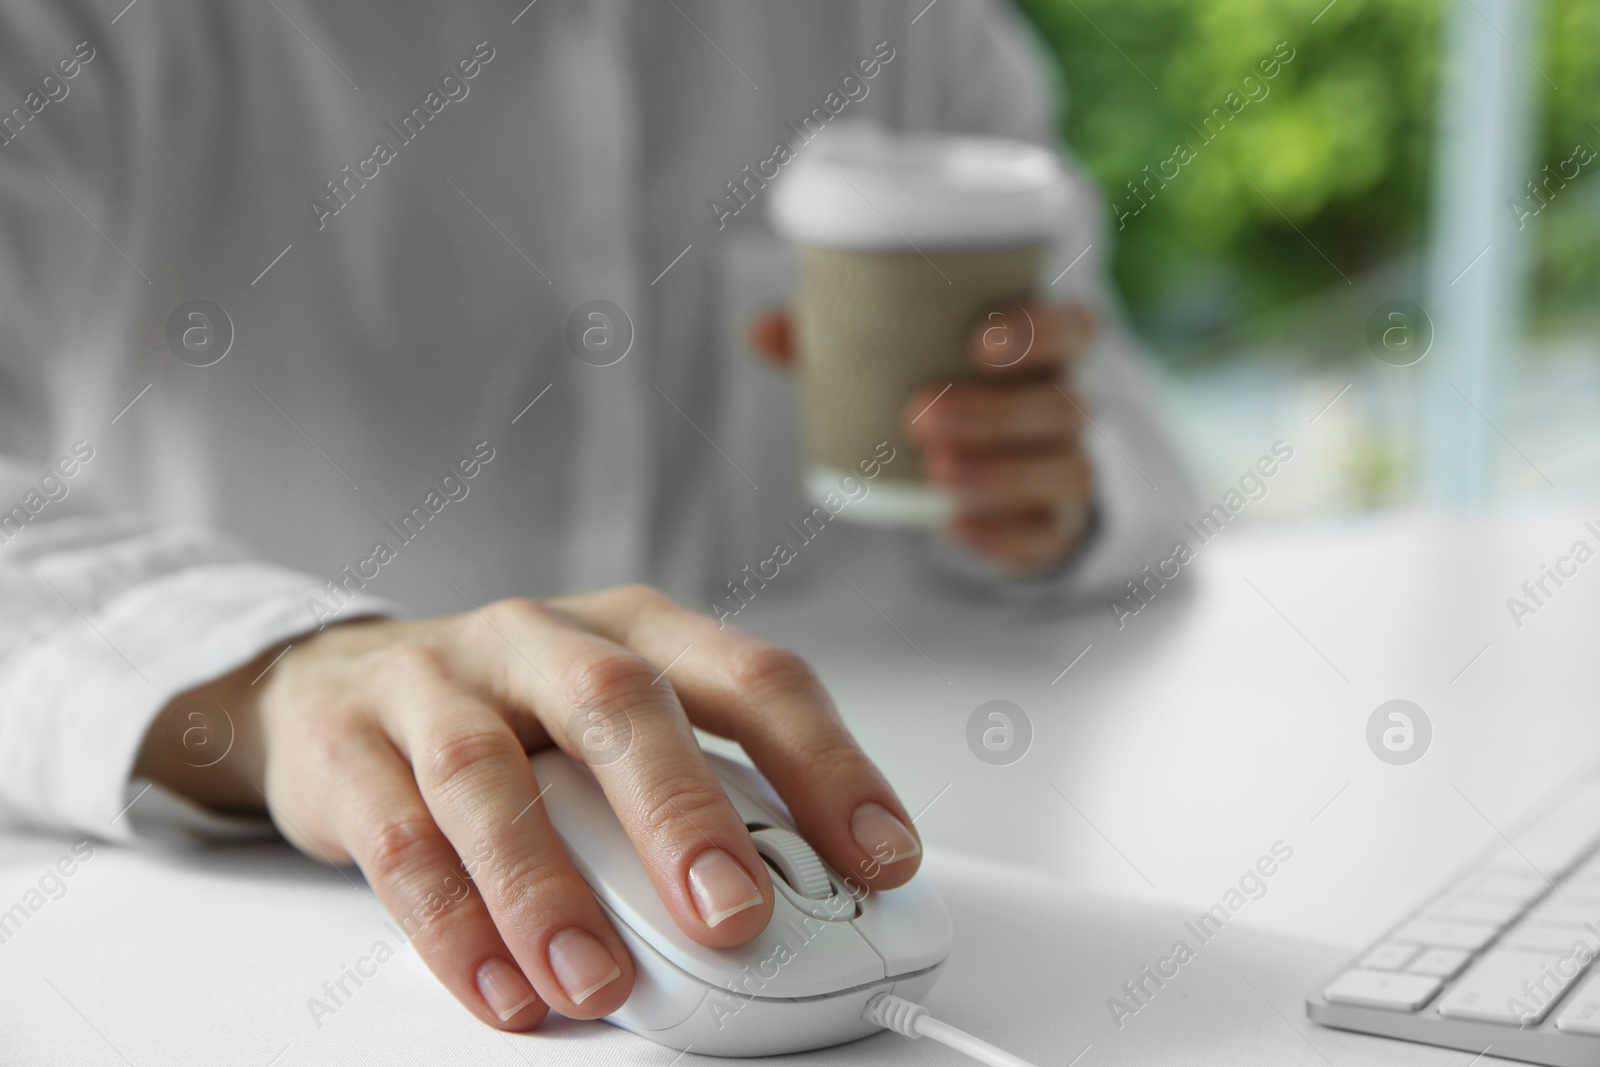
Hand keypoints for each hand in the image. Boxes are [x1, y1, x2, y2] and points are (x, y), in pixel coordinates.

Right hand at [134, 586, 922, 1029]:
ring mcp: (438, 685)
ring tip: (596, 982)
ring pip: (490, 775)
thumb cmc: (515, 715)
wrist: (336, 684)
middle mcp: (542, 642)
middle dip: (683, 814)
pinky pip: (398, 837)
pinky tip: (500, 987)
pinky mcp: (349, 747)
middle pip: (620, 706)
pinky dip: (450, 922)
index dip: (826, 763)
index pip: (751, 678)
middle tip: (736, 915)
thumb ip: (700, 790)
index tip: (882, 857)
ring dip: (547, 887)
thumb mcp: (615, 727)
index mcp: (635, 631)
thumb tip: (813, 897)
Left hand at [751, 301, 1097, 568]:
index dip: (1039, 331)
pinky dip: (1005, 535)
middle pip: (1063, 404)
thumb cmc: (931, 386)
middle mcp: (1065, 404)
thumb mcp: (893, 358)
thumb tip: (760, 332)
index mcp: (1041, 350)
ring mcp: (1065, 466)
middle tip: (919, 415)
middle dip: (996, 411)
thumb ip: (835, 340)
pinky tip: (956, 529)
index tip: (977, 341)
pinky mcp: (1053, 524)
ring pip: (1066, 470)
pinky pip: (1047, 536)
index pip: (1073, 327)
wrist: (973, 466)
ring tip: (934, 472)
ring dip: (1002, 473)